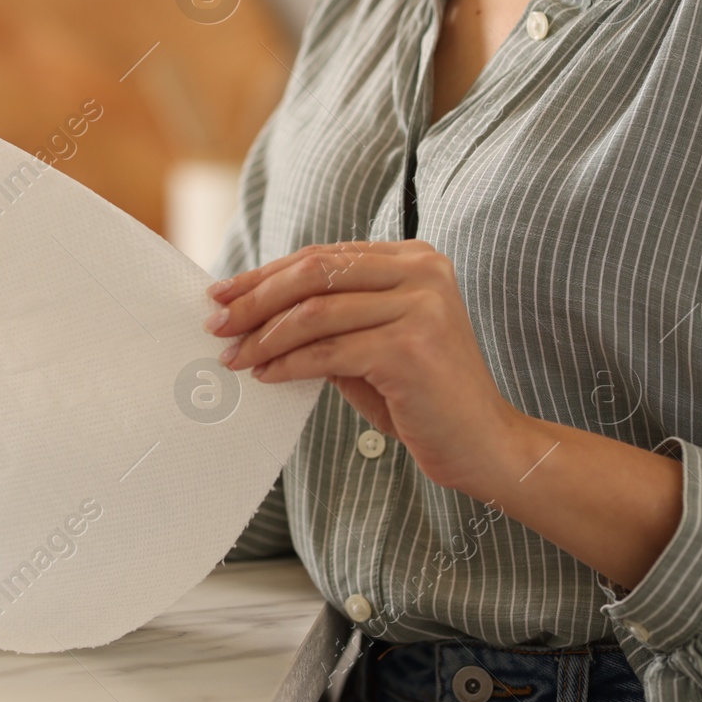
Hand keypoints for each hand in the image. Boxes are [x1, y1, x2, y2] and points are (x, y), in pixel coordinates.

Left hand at [204, 240, 524, 493]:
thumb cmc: (422, 397)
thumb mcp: (372, 343)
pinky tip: (266, 375)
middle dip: (255, 299)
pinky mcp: (411, 348)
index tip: (222, 292)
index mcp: (414, 259)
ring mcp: (420, 306)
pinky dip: (288, 363)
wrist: (485, 445)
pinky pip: (328, 352)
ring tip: (234, 357)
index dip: (265, 274)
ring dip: (264, 337)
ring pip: (315, 312)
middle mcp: (422, 272)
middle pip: (314, 273)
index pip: (322, 257)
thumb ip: (329, 319)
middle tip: (217, 324)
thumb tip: (250, 311)